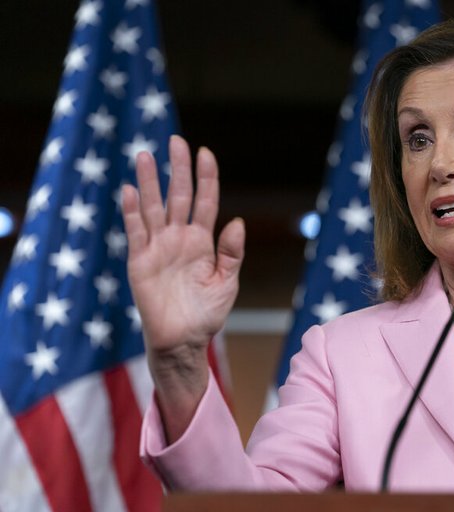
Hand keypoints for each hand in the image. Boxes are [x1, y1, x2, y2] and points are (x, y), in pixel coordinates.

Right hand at [122, 135, 243, 436]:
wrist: (183, 341)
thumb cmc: (206, 313)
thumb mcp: (226, 282)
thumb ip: (232, 252)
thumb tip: (237, 220)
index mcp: (203, 242)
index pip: (205, 202)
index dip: (206, 178)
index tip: (206, 153)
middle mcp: (179, 239)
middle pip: (178, 196)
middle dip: (178, 170)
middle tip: (177, 141)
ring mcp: (158, 248)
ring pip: (154, 207)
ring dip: (150, 182)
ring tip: (145, 155)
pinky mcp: (140, 261)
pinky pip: (135, 232)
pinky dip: (132, 212)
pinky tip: (131, 190)